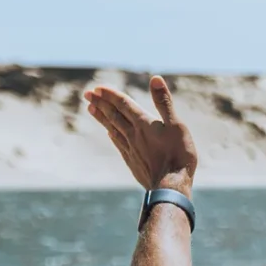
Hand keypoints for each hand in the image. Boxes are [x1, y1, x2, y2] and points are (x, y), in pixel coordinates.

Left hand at [83, 73, 197, 192]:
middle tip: (87, 94)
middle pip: (113, 115)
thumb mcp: (176, 125)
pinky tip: (110, 134)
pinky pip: (119, 144)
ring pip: (112, 128)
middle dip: (100, 103)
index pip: (123, 104)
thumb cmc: (178, 155)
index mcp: (143, 123)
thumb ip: (164, 102)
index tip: (97, 88)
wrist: (171, 186)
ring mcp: (131, 149)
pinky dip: (112, 135)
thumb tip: (155, 79)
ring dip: (102, 117)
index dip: (110, 94)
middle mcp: (133, 134)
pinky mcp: (133, 162)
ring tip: (91, 108)